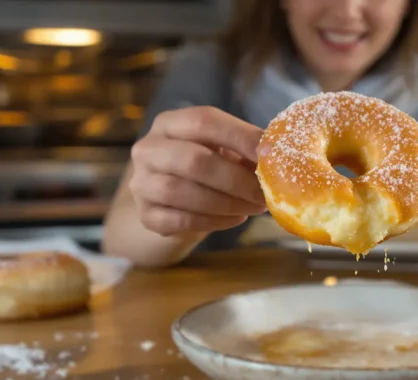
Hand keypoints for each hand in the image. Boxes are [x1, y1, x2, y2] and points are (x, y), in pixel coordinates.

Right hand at [129, 106, 266, 236]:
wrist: (169, 199)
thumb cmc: (204, 167)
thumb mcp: (220, 149)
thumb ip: (243, 149)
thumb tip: (275, 158)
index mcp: (170, 123)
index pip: (204, 121)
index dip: (240, 136)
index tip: (269, 155)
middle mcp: (148, 149)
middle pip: (194, 161)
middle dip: (236, 180)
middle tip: (264, 193)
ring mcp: (142, 182)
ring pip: (183, 193)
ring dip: (227, 203)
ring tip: (254, 207)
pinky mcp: (145, 214)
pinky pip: (181, 220)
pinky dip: (214, 221)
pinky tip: (236, 218)